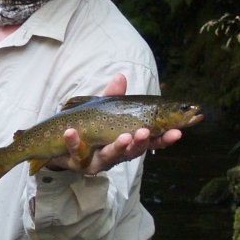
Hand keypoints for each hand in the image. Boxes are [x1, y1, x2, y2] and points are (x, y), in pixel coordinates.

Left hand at [44, 73, 184, 175]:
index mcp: (128, 140)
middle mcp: (117, 153)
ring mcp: (97, 160)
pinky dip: (73, 142)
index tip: (177, 132)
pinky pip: (75, 153)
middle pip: (133, 152)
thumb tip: (120, 76)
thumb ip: (112, 96)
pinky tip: (71, 132)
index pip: (151, 141)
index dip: (165, 138)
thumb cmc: (90, 126)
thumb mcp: (102, 109)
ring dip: (116, 146)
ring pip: (109, 157)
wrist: (62, 143)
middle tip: (145, 132)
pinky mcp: (78, 163)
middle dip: (140, 143)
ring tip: (122, 136)